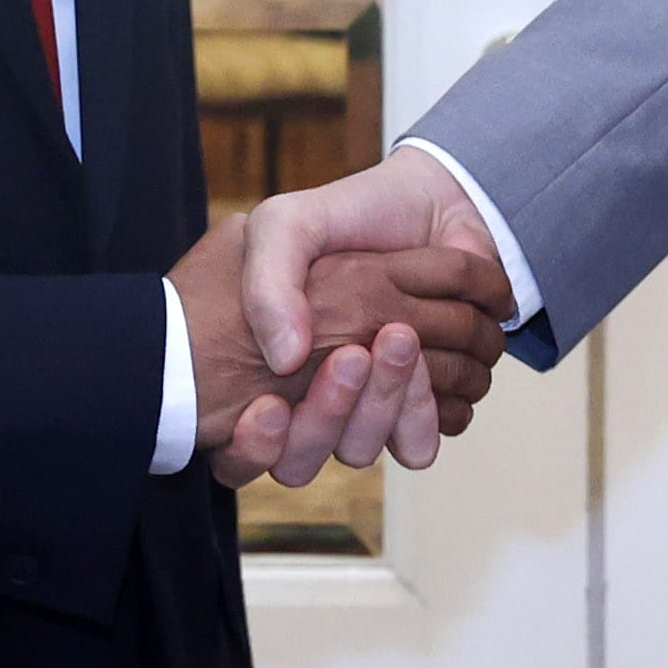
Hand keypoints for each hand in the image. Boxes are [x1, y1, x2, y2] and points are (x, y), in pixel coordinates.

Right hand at [167, 211, 509, 487]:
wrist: (431, 206)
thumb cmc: (347, 219)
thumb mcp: (285, 226)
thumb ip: (268, 282)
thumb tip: (283, 359)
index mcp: (257, 370)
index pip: (235, 451)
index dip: (249, 447)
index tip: (269, 406)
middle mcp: (304, 403)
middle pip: (299, 461)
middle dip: (326, 413)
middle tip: (352, 355)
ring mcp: (360, 413)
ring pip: (359, 450)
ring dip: (381, 401)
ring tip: (399, 339)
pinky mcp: (416, 412)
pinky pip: (417, 444)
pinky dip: (426, 409)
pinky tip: (428, 362)